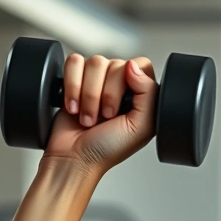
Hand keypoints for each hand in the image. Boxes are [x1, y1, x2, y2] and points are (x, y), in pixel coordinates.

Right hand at [43, 53, 158, 172]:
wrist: (74, 158)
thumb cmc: (108, 149)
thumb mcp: (141, 127)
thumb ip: (148, 93)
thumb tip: (133, 66)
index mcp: (140, 95)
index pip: (141, 65)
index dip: (129, 81)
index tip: (122, 105)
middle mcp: (119, 85)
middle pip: (115, 63)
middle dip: (106, 94)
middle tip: (104, 117)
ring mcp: (96, 81)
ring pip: (94, 63)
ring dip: (88, 94)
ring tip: (88, 117)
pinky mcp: (74, 79)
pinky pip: (74, 62)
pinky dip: (72, 86)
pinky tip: (74, 107)